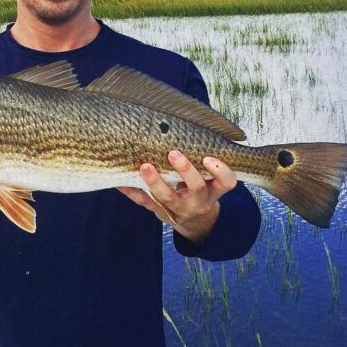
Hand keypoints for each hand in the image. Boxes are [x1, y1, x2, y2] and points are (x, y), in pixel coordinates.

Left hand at [118, 150, 236, 244]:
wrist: (196, 223)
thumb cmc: (202, 188)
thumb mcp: (211, 180)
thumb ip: (207, 160)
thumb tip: (191, 123)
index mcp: (214, 189)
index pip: (226, 182)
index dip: (220, 171)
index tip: (208, 158)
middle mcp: (199, 200)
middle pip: (196, 187)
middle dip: (185, 171)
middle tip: (173, 154)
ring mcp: (180, 209)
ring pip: (168, 197)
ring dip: (155, 182)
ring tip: (145, 166)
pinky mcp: (161, 212)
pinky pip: (145, 202)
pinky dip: (132, 191)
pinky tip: (120, 182)